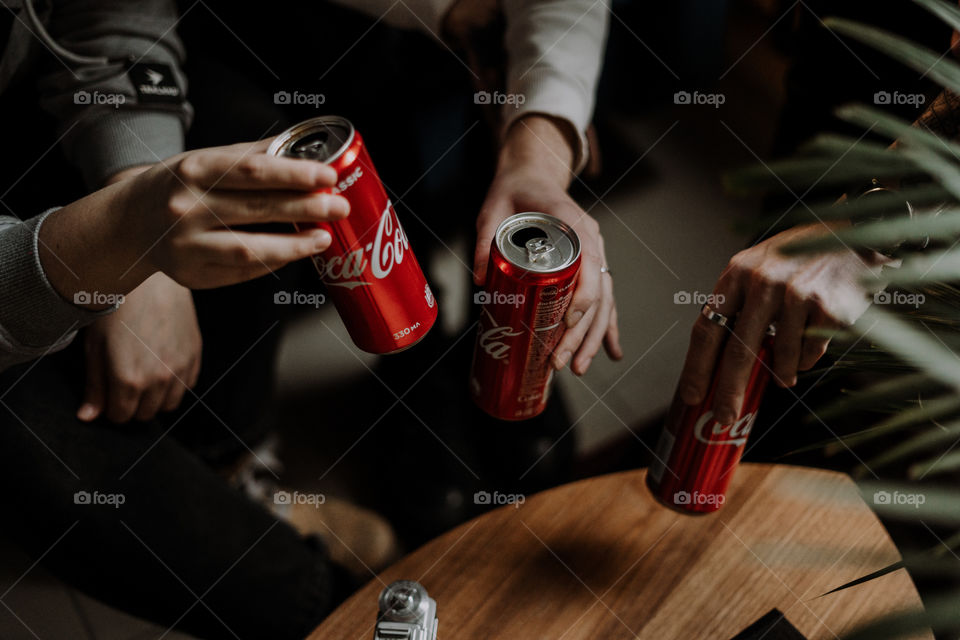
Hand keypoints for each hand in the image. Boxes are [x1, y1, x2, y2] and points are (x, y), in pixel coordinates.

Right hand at [40, 138, 350, 304]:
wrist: (130, 223)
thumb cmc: (179, 185)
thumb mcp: (205, 159)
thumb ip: (252, 156)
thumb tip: (304, 149)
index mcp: (193, 170)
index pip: (252, 171)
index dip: (294, 174)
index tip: (328, 175)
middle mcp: (186, 208)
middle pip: (256, 209)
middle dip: (305, 208)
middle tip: (339, 206)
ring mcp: (187, 246)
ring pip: (250, 249)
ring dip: (294, 245)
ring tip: (323, 236)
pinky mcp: (193, 275)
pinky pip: (243, 272)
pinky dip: (273, 262)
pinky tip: (294, 252)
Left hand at [78, 273, 201, 422]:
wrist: (152, 280)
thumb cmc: (117, 309)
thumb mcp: (96, 346)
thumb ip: (95, 385)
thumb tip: (89, 417)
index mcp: (129, 380)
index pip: (120, 416)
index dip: (111, 407)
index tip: (108, 392)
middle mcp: (158, 380)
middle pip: (145, 414)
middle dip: (132, 404)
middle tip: (124, 381)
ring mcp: (180, 369)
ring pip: (169, 405)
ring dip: (155, 398)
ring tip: (145, 375)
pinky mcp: (195, 357)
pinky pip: (187, 386)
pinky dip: (174, 384)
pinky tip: (162, 364)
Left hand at [473, 116, 621, 374]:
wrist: (532, 176)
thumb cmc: (514, 192)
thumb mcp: (493, 209)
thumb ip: (485, 240)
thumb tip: (482, 280)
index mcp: (574, 225)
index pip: (590, 264)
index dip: (583, 296)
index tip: (567, 323)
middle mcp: (592, 241)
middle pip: (599, 293)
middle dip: (583, 333)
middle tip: (563, 363)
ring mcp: (595, 254)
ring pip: (604, 302)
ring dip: (594, 338)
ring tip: (580, 368)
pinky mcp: (590, 266)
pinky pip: (604, 300)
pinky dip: (608, 327)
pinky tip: (612, 353)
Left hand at [676, 223, 891, 424]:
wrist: (853, 231)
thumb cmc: (797, 257)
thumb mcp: (757, 268)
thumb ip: (738, 306)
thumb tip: (717, 365)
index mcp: (737, 273)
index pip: (707, 328)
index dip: (697, 368)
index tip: (692, 396)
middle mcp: (763, 281)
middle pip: (738, 351)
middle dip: (730, 392)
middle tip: (725, 418)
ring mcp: (798, 294)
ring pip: (780, 358)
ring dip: (781, 374)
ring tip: (785, 374)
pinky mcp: (830, 307)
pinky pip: (811, 352)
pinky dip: (808, 356)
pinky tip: (814, 336)